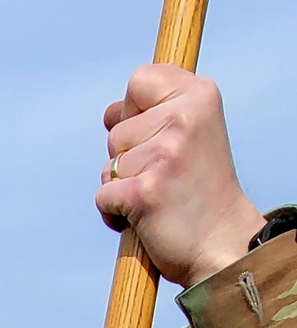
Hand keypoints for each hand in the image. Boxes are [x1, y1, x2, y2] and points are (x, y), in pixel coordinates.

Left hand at [96, 64, 264, 287]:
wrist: (224, 246)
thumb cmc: (202, 194)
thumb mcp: (192, 135)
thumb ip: (154, 114)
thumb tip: (110, 112)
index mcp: (200, 96)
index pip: (139, 80)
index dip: (135, 111)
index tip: (157, 136)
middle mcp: (184, 118)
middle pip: (116, 131)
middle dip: (129, 159)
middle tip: (168, 179)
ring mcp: (164, 155)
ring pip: (108, 166)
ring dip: (123, 188)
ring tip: (159, 200)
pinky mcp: (144, 192)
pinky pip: (103, 196)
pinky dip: (115, 214)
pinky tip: (146, 220)